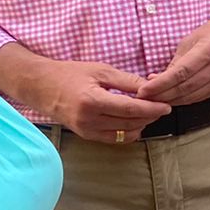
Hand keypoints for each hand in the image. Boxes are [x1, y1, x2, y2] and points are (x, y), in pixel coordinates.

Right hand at [26, 58, 169, 143]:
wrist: (42, 87)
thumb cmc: (70, 74)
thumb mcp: (100, 71)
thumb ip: (126, 81)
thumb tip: (151, 87)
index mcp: (93, 101)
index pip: (131, 109)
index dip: (152, 108)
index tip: (167, 105)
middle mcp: (89, 120)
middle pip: (130, 123)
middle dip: (150, 116)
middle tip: (162, 106)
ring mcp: (87, 131)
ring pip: (125, 133)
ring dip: (141, 124)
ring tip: (150, 111)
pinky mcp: (86, 136)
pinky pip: (114, 139)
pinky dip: (128, 132)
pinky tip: (135, 121)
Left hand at [136, 21, 209, 106]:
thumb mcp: (191, 40)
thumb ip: (175, 61)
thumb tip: (155, 80)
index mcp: (209, 50)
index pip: (180, 73)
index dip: (160, 84)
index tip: (144, 90)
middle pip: (185, 88)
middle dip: (162, 95)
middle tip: (144, 98)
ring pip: (191, 97)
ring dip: (170, 100)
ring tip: (154, 100)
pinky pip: (199, 98)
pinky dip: (182, 100)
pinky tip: (171, 99)